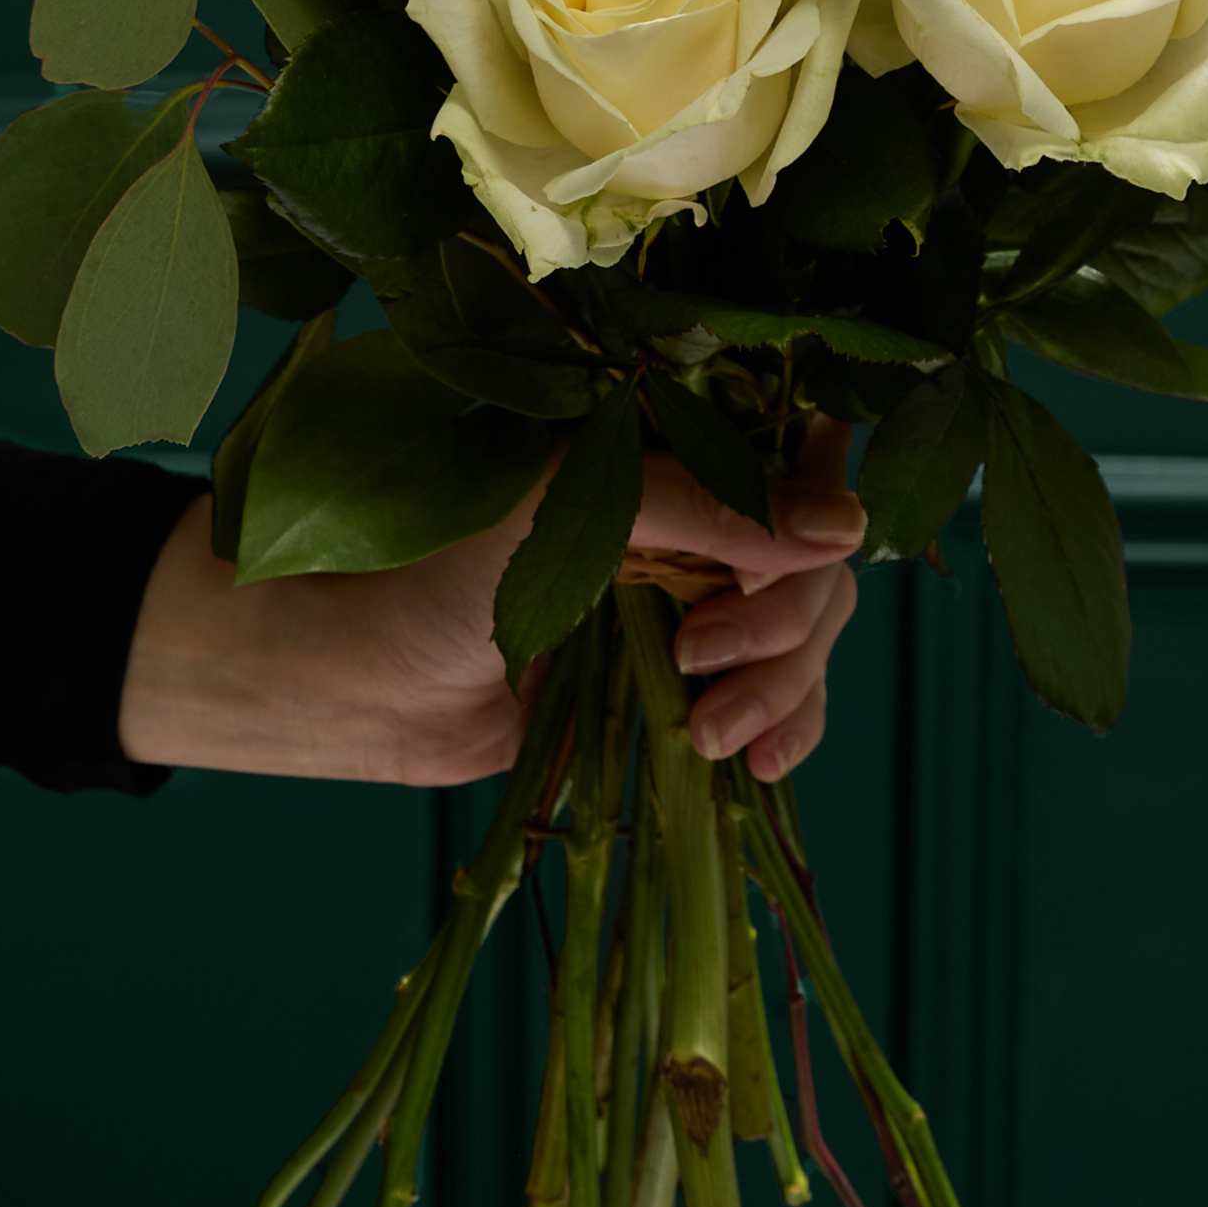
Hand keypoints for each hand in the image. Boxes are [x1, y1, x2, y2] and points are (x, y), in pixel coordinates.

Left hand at [117, 417, 862, 787]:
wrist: (361, 678)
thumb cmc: (441, 563)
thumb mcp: (580, 507)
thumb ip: (712, 506)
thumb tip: (847, 529)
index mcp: (672, 443)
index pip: (800, 456)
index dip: (818, 507)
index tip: (797, 555)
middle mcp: (696, 516)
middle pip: (816, 557)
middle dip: (783, 618)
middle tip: (699, 653)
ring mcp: (695, 601)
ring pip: (809, 635)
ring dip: (781, 686)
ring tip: (704, 729)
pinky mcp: (685, 684)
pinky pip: (782, 701)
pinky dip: (787, 729)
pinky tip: (758, 762)